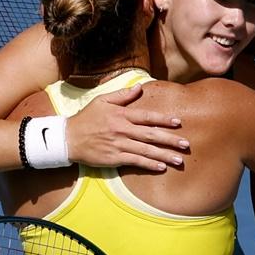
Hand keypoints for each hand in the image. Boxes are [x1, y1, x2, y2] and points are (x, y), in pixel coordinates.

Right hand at [65, 85, 188, 170]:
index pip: (147, 116)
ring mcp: (119, 145)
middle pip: (151, 135)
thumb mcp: (102, 101)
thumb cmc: (86, 118)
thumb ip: (122, 95)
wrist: (68, 138)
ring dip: (164, 155)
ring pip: (146, 150)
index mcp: (121, 115)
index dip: (163, 119)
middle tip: (186, 144)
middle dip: (170, 140)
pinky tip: (161, 167)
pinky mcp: (114, 158)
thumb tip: (140, 87)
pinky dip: (149, 164)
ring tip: (179, 160)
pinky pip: (135, 161)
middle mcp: (122, 130)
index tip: (178, 122)